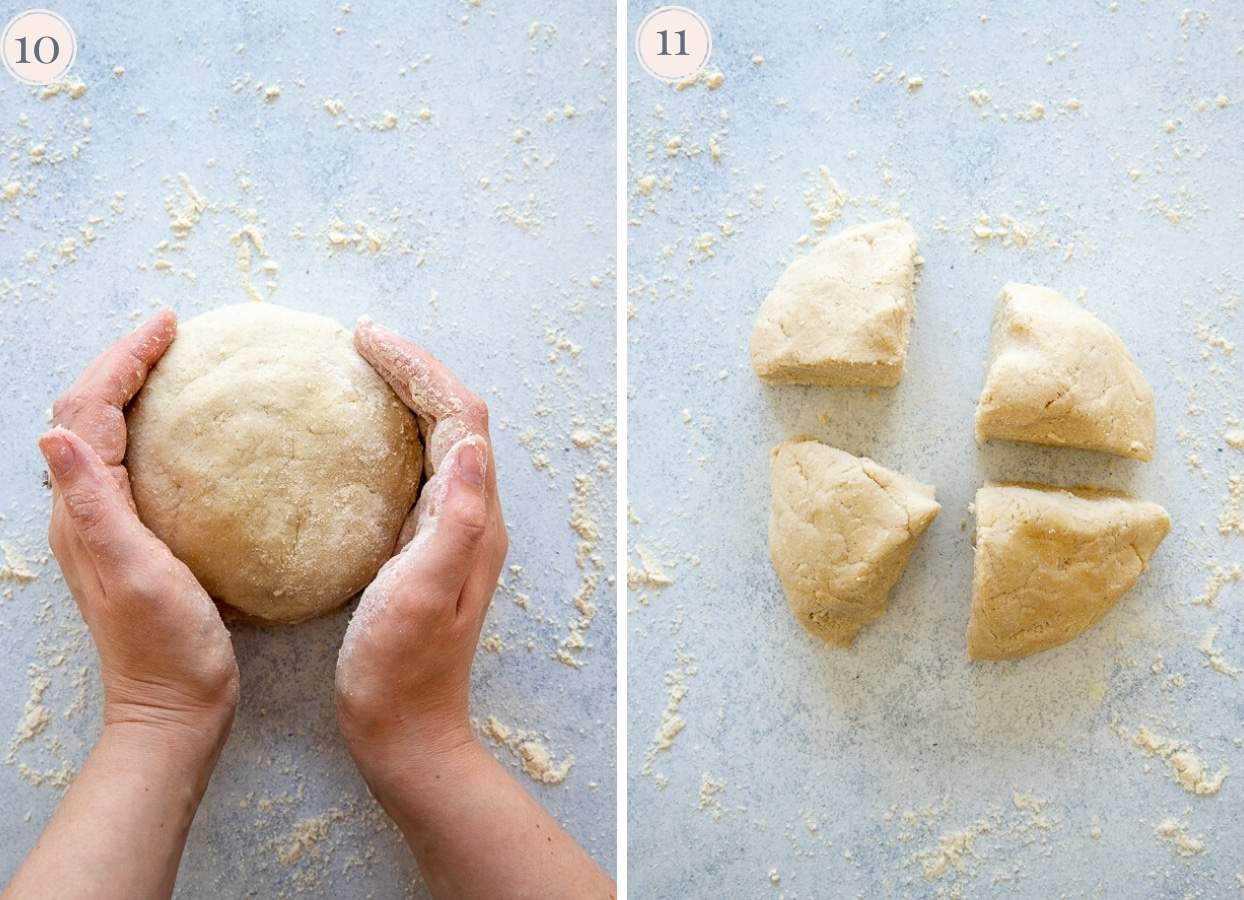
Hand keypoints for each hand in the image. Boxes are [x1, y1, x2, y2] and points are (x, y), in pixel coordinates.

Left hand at [39, 310, 238, 743]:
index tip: (167, 326)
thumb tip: (54, 434)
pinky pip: (134, 465)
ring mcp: (109, 527)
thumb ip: (94, 505)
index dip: (123, 360)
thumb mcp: (132, 572)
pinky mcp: (136, 541)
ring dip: (132, 391)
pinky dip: (151, 430)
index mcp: (85, 511)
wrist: (174, 707)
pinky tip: (186, 434)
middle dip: (123, 363)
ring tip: (171, 365)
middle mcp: (87, 512)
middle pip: (90, 414)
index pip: (90, 410)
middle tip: (169, 332)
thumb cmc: (164, 646)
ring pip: (108, 437)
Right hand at [335, 318, 507, 783]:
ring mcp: (452, 532)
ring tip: (366, 367)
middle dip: (416, 369)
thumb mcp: (424, 593)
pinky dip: (396, 435)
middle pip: (455, 419)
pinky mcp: (427, 548)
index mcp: (475, 520)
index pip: (460, 418)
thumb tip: (472, 445)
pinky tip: (360, 436)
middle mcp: (473, 517)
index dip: (420, 369)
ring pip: (441, 440)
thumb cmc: (403, 670)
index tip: (368, 338)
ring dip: (410, 395)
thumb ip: (456, 521)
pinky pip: (419, 470)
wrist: (405, 730)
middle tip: (362, 339)